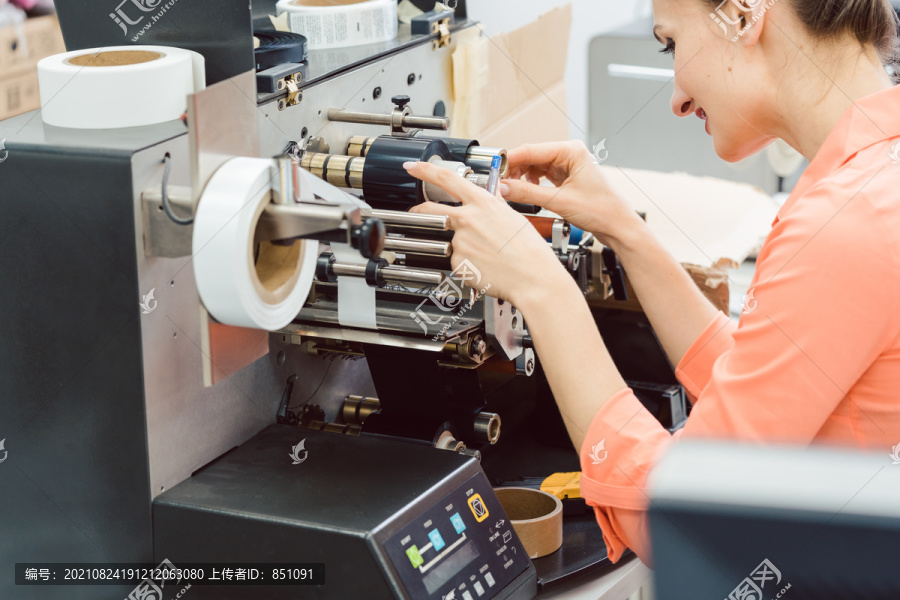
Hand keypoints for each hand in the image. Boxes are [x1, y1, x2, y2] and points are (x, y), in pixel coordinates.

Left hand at [403, 160, 570, 308]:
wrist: (533, 277)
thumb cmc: (529, 250)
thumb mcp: (513, 216)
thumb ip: (493, 205)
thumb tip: (489, 198)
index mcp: (482, 203)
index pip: (446, 179)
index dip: (425, 170)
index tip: (413, 166)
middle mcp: (467, 219)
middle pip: (429, 209)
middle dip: (419, 210)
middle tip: (418, 213)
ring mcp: (460, 242)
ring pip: (450, 240)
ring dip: (461, 245)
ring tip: (485, 254)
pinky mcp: (458, 263)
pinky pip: (457, 260)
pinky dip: (467, 263)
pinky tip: (485, 266)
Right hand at [501, 141, 641, 247]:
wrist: (618, 226)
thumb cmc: (602, 210)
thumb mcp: (559, 202)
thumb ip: (528, 194)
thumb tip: (503, 187)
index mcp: (571, 151)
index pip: (531, 150)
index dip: (510, 160)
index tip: (494, 170)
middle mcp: (570, 154)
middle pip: (531, 157)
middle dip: (514, 171)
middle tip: (500, 184)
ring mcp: (568, 165)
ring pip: (535, 167)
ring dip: (522, 178)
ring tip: (512, 191)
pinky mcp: (567, 178)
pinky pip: (542, 176)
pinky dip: (532, 184)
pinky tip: (527, 193)